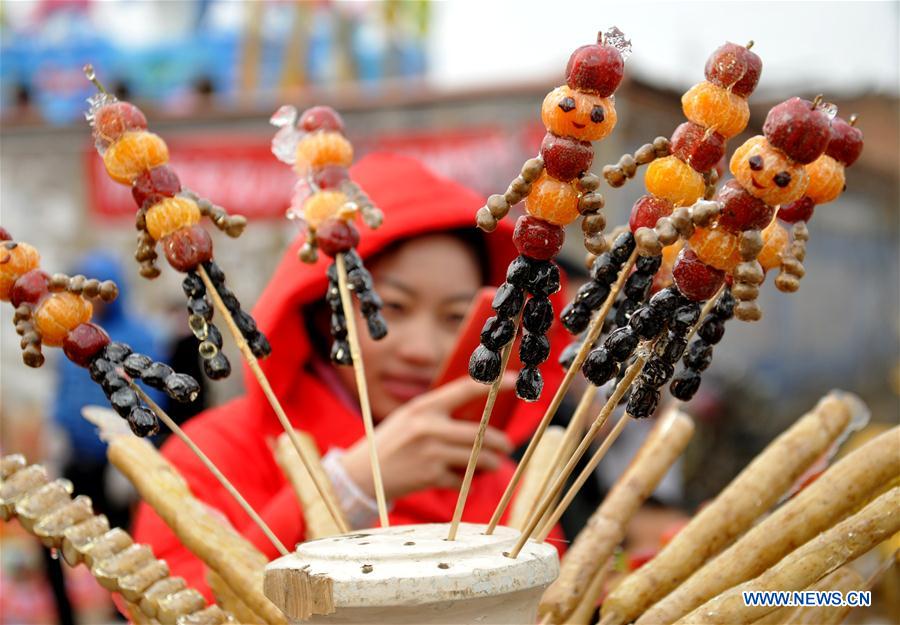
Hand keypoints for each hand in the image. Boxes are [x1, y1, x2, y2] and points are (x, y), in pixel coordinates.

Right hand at [340, 374, 514, 501]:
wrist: (363, 474)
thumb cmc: (392, 442)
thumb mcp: (410, 417)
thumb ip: (438, 412)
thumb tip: (479, 412)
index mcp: (424, 407)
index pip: (464, 389)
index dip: (492, 384)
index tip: (514, 381)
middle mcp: (428, 427)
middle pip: (480, 434)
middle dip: (500, 442)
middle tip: (505, 446)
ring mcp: (430, 452)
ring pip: (477, 458)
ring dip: (489, 463)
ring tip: (491, 463)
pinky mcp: (430, 476)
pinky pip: (462, 479)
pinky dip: (466, 482)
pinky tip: (463, 481)